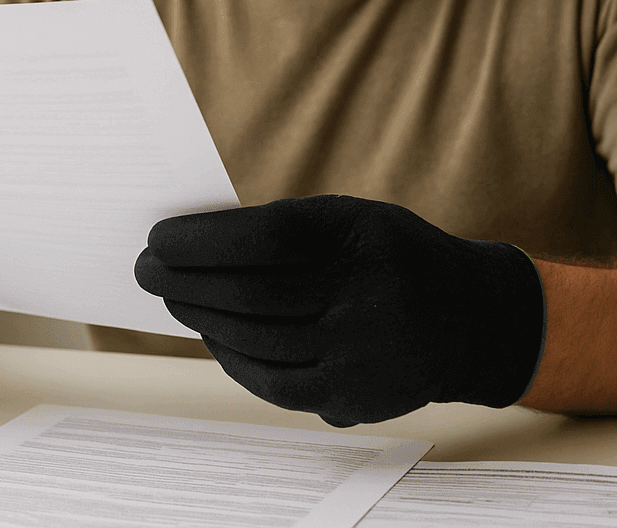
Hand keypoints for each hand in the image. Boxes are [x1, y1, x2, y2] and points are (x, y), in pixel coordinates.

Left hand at [134, 195, 544, 425]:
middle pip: (253, 294)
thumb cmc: (388, 256)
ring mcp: (361, 353)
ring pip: (257, 340)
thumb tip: (196, 244)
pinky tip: (212, 337)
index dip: (204, 241)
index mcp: (363, 238)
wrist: (470, 318)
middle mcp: (366, 296)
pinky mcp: (353, 396)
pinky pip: (273, 382)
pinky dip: (232, 359)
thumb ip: (287, 228)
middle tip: (147, 270)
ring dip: (201, 318)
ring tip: (173, 298)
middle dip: (186, 282)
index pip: (267, 238)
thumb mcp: (353, 220)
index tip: (160, 238)